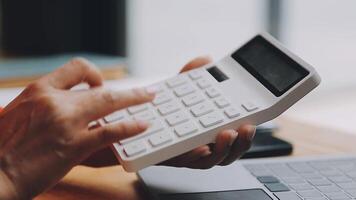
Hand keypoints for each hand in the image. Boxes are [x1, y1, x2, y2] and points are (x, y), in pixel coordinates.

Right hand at [0, 58, 154, 198]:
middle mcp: (55, 101)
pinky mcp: (74, 145)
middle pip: (101, 87)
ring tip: (150, 98)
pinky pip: (110, 131)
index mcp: (40, 90)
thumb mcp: (20, 113)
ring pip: (110, 103)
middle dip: (127, 89)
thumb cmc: (4, 146)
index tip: (101, 84)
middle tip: (145, 91)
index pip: (76, 68)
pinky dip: (130, 127)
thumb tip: (67, 105)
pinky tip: (142, 125)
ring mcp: (67, 122)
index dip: (94, 73)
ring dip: (135, 100)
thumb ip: (46, 105)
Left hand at [161, 56, 255, 168]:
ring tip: (225, 134)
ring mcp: (188, 153)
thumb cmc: (165, 107)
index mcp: (211, 130)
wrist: (137, 118)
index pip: (235, 136)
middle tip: (245, 128)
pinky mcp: (172, 157)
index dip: (247, 134)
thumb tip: (206, 59)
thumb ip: (193, 72)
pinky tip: (199, 147)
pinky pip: (186, 161)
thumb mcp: (180, 86)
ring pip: (212, 160)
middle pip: (229, 152)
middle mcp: (203, 144)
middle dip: (241, 143)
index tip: (254, 122)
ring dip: (222, 149)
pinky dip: (195, 156)